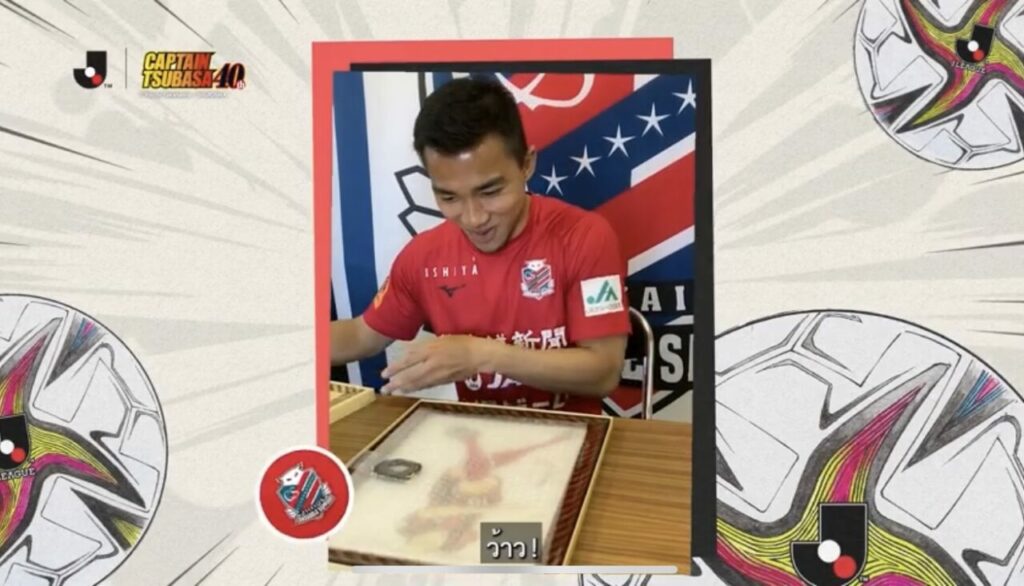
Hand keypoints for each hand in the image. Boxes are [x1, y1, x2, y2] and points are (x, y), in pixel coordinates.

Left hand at [380, 336, 494, 394]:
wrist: (479, 355)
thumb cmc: (462, 342)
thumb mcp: (442, 339)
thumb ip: (426, 347)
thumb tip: (411, 354)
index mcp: (431, 350)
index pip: (408, 360)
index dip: (395, 368)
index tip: (384, 374)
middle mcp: (432, 364)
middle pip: (410, 375)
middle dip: (395, 383)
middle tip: (384, 389)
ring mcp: (438, 374)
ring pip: (417, 383)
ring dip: (404, 388)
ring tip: (393, 391)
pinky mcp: (444, 381)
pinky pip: (427, 385)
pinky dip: (417, 388)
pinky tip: (410, 390)